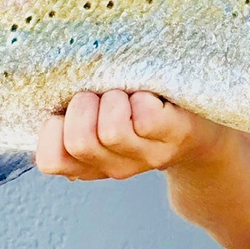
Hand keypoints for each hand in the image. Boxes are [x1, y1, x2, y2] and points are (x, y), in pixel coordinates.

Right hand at [34, 89, 221, 180]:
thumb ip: (70, 110)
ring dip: (114, 98)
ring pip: (111, 131)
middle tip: (100, 93)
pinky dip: (142, 96)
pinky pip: (145, 116)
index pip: (51, 161)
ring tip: (127, 92)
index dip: (53, 129)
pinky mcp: (175, 135)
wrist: (201, 130)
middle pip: (80, 141)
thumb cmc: (139, 110)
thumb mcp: (96, 114)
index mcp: (89, 163)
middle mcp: (115, 166)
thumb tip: (48, 82)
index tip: (70, 108)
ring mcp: (147, 155)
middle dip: (83, 106)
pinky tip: (150, 94)